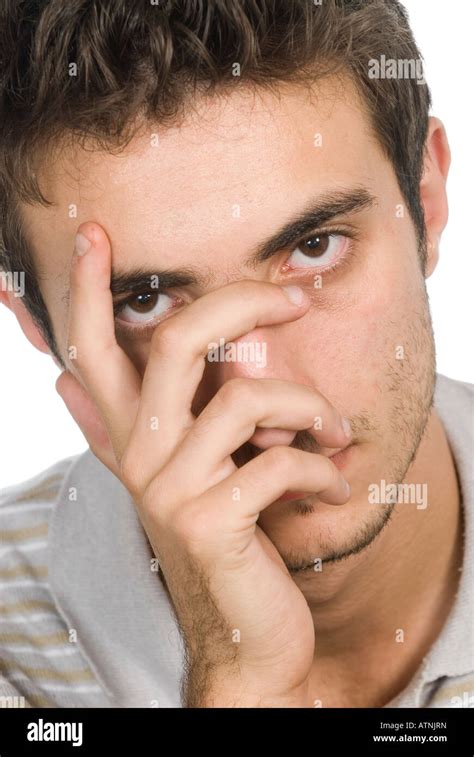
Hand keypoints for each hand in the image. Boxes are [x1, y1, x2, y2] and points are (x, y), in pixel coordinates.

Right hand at [57, 223, 350, 706]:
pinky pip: (281, 461)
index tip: (95, 234)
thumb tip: (63, 382)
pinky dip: (323, 467)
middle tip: (294, 300)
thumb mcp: (181, 476)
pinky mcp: (212, 522)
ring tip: (335, 430)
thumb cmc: (224, 539)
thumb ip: (131, 427)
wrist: (246, 632)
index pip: (94, 349)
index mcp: (133, 436)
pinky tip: (332, 482)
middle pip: (179, 340)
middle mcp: (142, 455)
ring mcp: (172, 489)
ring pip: (247, 397)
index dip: (88, 288)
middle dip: (245, 303)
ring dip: (311, 407)